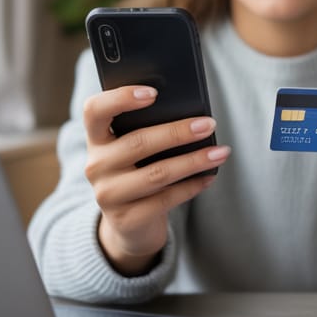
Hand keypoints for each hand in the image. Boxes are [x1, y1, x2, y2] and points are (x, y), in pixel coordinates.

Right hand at [82, 85, 229, 274]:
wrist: (128, 224)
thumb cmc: (137, 172)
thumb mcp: (134, 151)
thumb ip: (147, 129)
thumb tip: (192, 115)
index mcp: (96, 139)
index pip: (95, 110)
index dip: (120, 98)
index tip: (153, 93)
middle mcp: (96, 165)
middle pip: (138, 142)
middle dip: (178, 132)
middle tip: (209, 124)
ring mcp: (108, 195)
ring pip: (157, 173)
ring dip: (194, 161)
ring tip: (221, 152)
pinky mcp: (126, 219)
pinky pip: (165, 199)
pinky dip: (192, 186)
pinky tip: (209, 176)